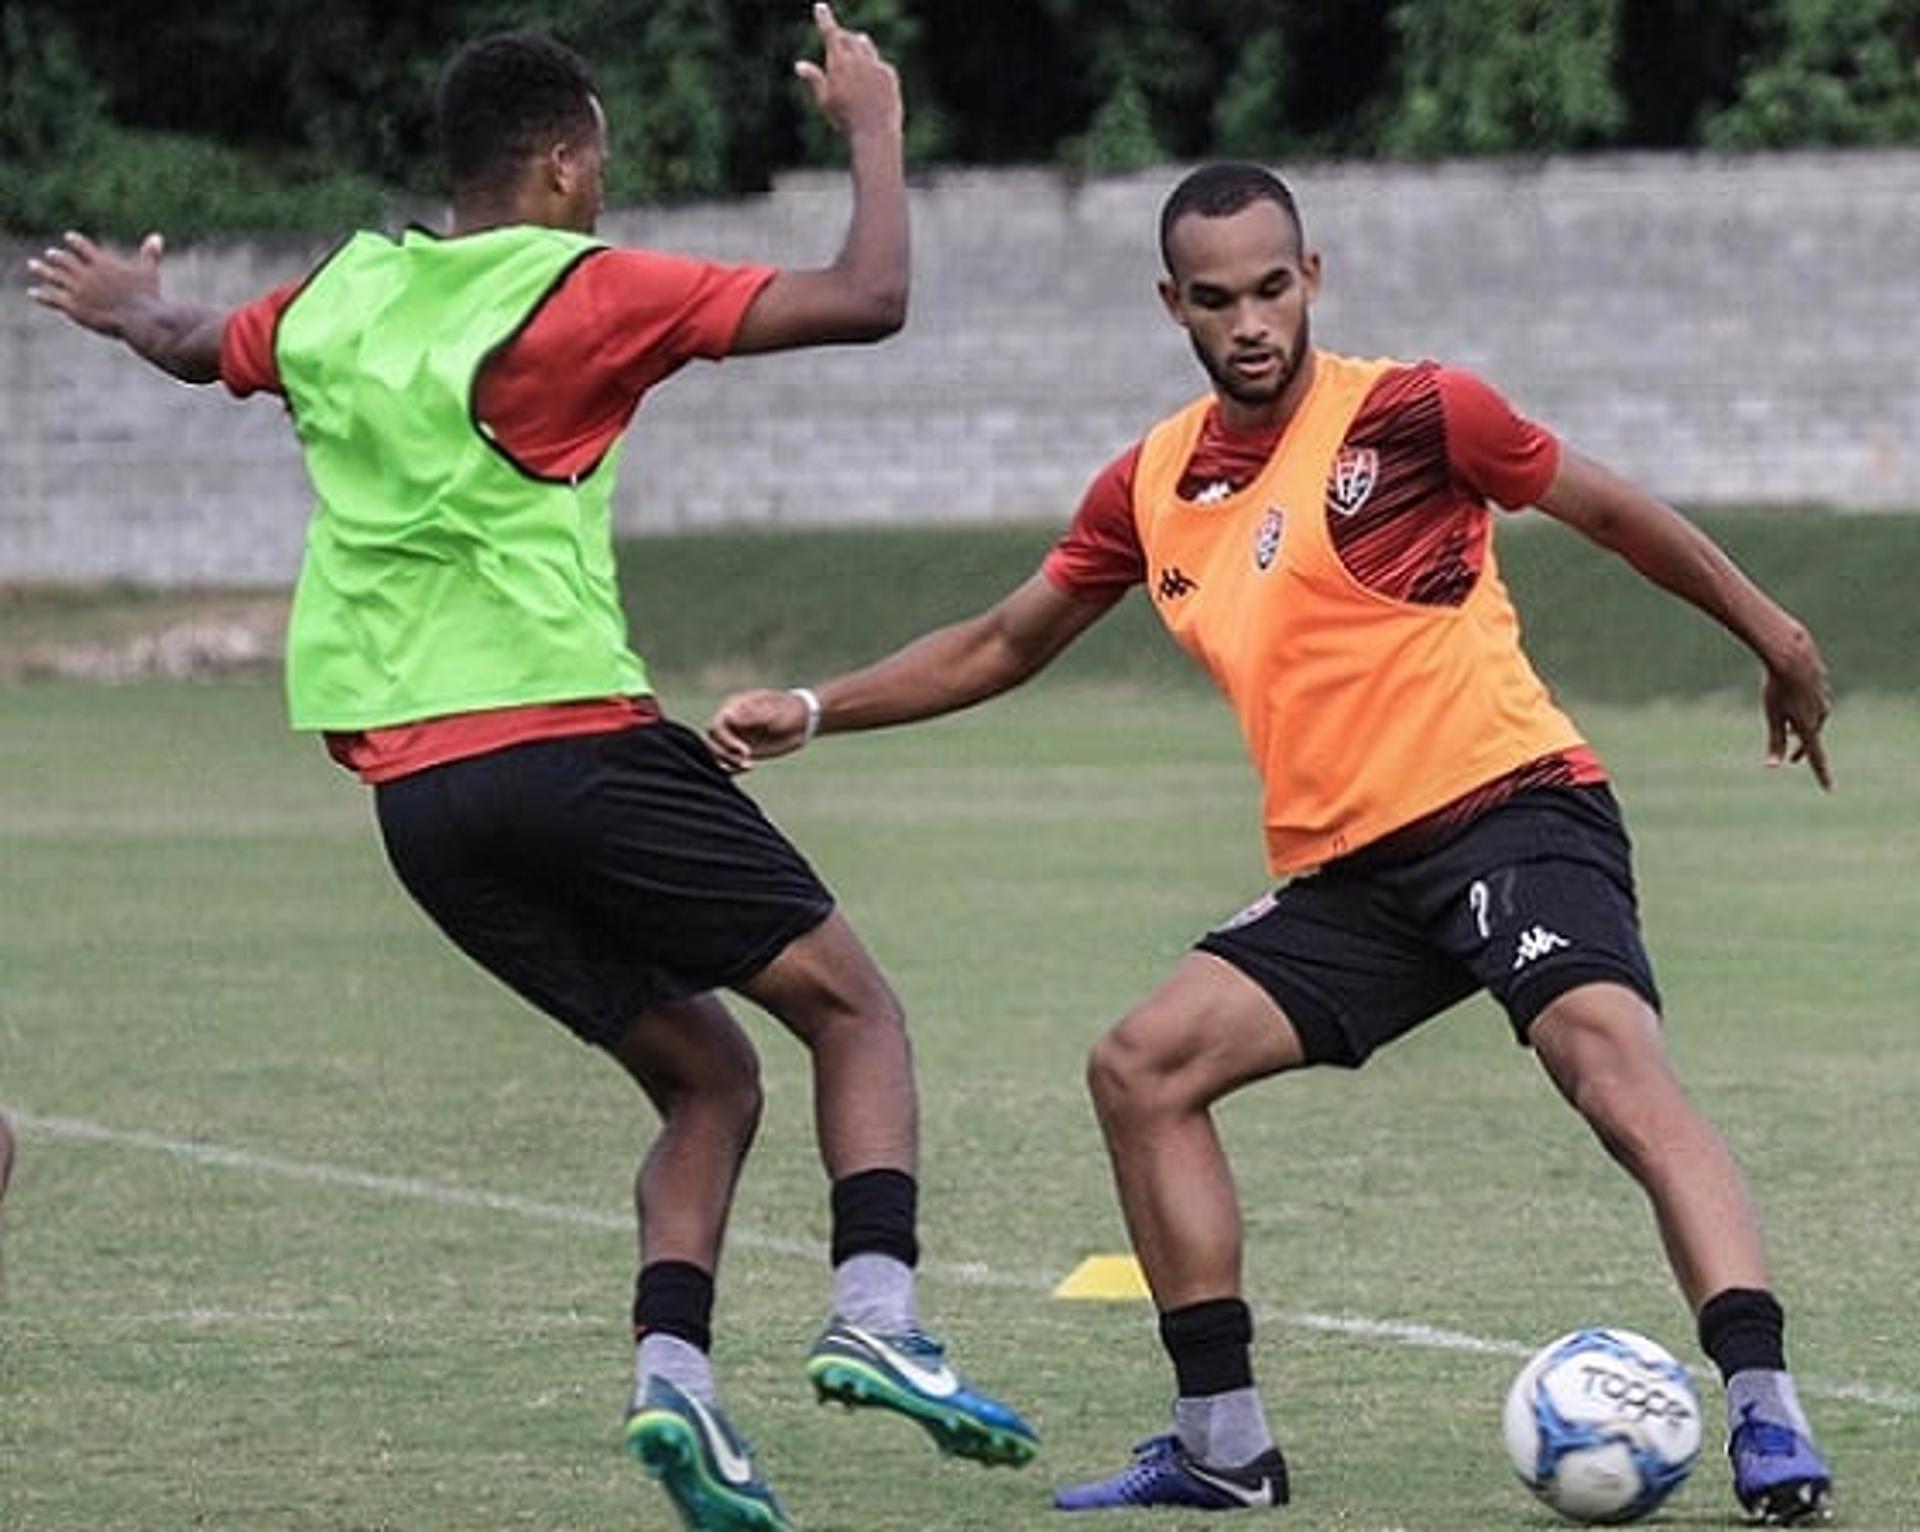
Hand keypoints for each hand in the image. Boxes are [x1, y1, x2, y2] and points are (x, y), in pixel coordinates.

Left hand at [26, 231, 165, 338]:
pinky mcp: (73, 307)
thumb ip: (149, 254)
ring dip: (43, 270)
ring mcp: (77, 290)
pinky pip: (53, 298)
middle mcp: (85, 273)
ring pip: (54, 276)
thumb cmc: (147, 296)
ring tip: (33, 265)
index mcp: (101, 263)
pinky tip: (33, 293)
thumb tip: (157, 237)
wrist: (140, 319)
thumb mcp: (149, 272)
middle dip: (58, 257)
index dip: (75, 241)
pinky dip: (42, 295)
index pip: (82, 246)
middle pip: (65, 260)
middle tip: (51, 254)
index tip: (69, 237)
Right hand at [706, 688, 814, 773]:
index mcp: (734, 708)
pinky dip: (732, 769)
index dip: (726, 741)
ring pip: (716, 753)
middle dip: (724, 755)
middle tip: (747, 763)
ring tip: (749, 767)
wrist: (803, 720)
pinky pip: (727, 762)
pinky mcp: (741, 750)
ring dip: (727, 763)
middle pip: (711, 741)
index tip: (746, 752)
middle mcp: (730, 723)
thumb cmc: (789, 711)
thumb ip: (753, 716)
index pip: (716, 726)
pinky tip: (748, 768)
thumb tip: (729, 717)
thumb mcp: (774, 712)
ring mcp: (735, 737)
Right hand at [794, 2, 901, 140]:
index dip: (825, 19)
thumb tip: (799, 65)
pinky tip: (871, 77)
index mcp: (839, 62)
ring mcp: (876, 65)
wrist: (875, 133)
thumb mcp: (825, 101)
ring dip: (858, 43)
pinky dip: (872, 65)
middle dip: (841, 36)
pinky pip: (879, 64)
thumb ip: (814, 79)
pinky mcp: (890, 74)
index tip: (820, 7)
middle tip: (837, 34)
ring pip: (865, 46)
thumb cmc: (845, 120)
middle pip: (848, 37)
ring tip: (856, 41)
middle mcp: (859, 59)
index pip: (831, 33)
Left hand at [1760, 628, 1832, 788]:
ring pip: (1814, 718)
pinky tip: (1798, 699)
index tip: (1829, 789)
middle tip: (1793, 760)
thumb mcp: (1773, 717)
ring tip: (1792, 729)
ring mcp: (1823, 698)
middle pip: (1811, 737)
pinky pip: (1813, 701)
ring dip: (1803, 726)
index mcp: (1809, 726)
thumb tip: (1772, 767)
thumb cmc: (1778, 688)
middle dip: (1802, 750)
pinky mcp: (1820, 684)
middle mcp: (1820, 714)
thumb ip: (1775, 742)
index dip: (1822, 774)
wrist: (1793, 654)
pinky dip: (1805, 706)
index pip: (1817, 757)